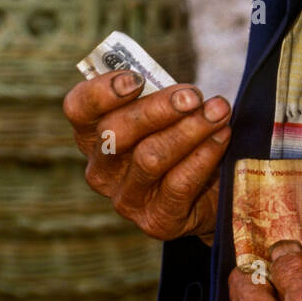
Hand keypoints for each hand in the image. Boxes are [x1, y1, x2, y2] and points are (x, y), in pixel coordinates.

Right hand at [63, 71, 230, 241]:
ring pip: (149, 157)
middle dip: (157, 109)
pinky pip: (178, 184)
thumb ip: (158, 94)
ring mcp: (125, 199)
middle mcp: (101, 170)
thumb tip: (178, 90)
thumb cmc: (181, 135)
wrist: (213, 188)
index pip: (79, 108)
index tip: (135, 78)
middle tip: (192, 95)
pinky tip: (222, 135)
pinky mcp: (155, 221)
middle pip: (115, 133)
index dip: (102, 92)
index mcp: (93, 135)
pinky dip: (204, 155)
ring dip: (189, 129)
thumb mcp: (164, 109)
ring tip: (218, 111)